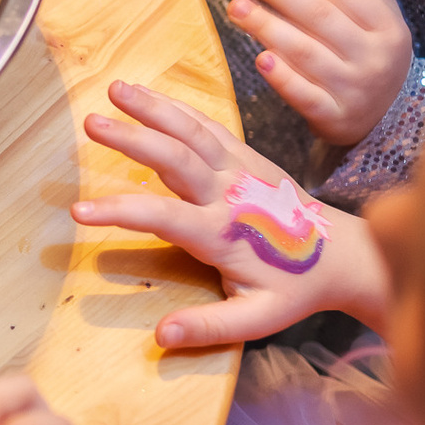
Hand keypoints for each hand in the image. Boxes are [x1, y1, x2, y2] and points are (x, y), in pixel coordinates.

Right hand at [69, 80, 388, 344]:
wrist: (344, 254)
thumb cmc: (295, 288)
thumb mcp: (258, 318)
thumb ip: (209, 327)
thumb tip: (160, 335)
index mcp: (224, 233)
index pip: (164, 217)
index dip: (121, 211)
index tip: (79, 211)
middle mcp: (231, 193)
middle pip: (176, 157)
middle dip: (131, 139)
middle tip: (90, 124)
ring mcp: (241, 168)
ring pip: (192, 131)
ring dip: (152, 108)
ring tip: (114, 89)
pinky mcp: (248, 155)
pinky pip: (208, 125)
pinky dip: (176, 107)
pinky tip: (147, 96)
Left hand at [224, 0, 412, 145]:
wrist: (389, 115)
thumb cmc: (370, 55)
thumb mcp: (378, 18)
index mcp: (388, 27)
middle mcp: (375, 57)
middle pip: (320, 15)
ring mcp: (355, 89)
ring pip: (306, 52)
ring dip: (267, 26)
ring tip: (238, 8)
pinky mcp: (335, 117)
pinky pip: (304, 95)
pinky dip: (281, 77)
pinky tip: (260, 58)